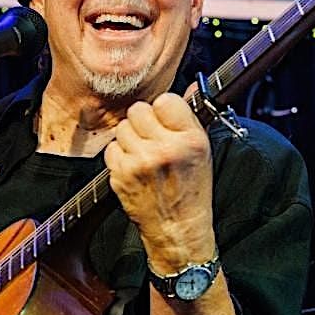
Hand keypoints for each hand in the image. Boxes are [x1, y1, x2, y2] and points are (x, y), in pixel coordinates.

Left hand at [104, 93, 215, 272]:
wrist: (178, 228)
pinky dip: (120, 156)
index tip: (165, 120)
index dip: (163, 110)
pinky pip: (111, 149)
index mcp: (190, 140)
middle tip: (152, 138)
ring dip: (130, 138)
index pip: (165, 100)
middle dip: (143, 122)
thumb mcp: (202, 151)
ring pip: (122, 128)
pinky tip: (134, 167)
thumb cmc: (191, 191)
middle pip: (138, 110)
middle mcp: (165, 149)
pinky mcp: (121, 175)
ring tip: (144, 155)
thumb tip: (192, 86)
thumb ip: (190, 119)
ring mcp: (140, 162)